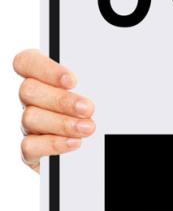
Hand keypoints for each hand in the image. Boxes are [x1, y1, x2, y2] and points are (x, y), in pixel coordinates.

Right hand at [12, 49, 95, 172]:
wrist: (99, 144)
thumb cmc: (100, 107)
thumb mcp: (101, 88)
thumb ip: (96, 79)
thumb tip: (107, 73)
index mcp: (45, 76)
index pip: (27, 61)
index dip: (45, 69)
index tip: (72, 81)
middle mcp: (33, 98)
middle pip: (29, 90)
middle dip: (61, 100)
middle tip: (88, 108)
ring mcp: (29, 124)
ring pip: (30, 117)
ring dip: (62, 123)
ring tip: (88, 128)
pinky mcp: (31, 149)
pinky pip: (30, 146)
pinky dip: (53, 144)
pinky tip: (74, 142)